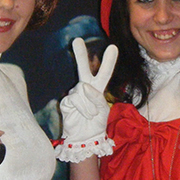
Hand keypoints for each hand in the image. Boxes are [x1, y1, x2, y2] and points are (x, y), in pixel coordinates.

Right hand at [56, 38, 117, 161]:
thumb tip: (84, 87)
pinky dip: (83, 108)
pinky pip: (76, 99)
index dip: (108, 61)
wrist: (85, 138)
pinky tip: (82, 116)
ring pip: (84, 90)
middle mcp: (85, 88)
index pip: (104, 73)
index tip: (113, 47)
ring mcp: (74, 93)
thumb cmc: (95, 124)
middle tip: (76, 40)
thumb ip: (96, 96)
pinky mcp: (66, 101)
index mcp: (97, 89)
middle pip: (83, 68)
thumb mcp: (103, 109)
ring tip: (90, 115)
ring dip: (90, 105)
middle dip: (80, 54)